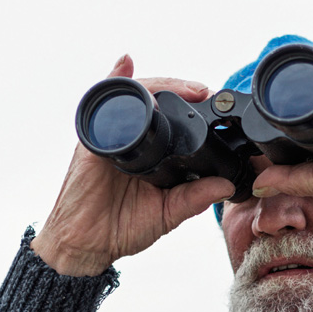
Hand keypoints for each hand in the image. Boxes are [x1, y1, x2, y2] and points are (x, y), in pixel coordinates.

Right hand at [31, 55, 234, 275]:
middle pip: (155, 100)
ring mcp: (112, 137)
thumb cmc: (122, 228)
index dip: (192, 108)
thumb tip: (225, 185)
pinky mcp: (93, 141)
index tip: (213, 104)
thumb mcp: (168, 212)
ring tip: (183, 88)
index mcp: (152, 155)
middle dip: (179, 89)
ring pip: (134, 96)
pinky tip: (126, 66)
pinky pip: (103, 107)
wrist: (86, 245)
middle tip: (202, 91)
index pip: (172, 120)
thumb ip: (195, 198)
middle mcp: (132, 140)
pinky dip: (114, 82)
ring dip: (159, 85)